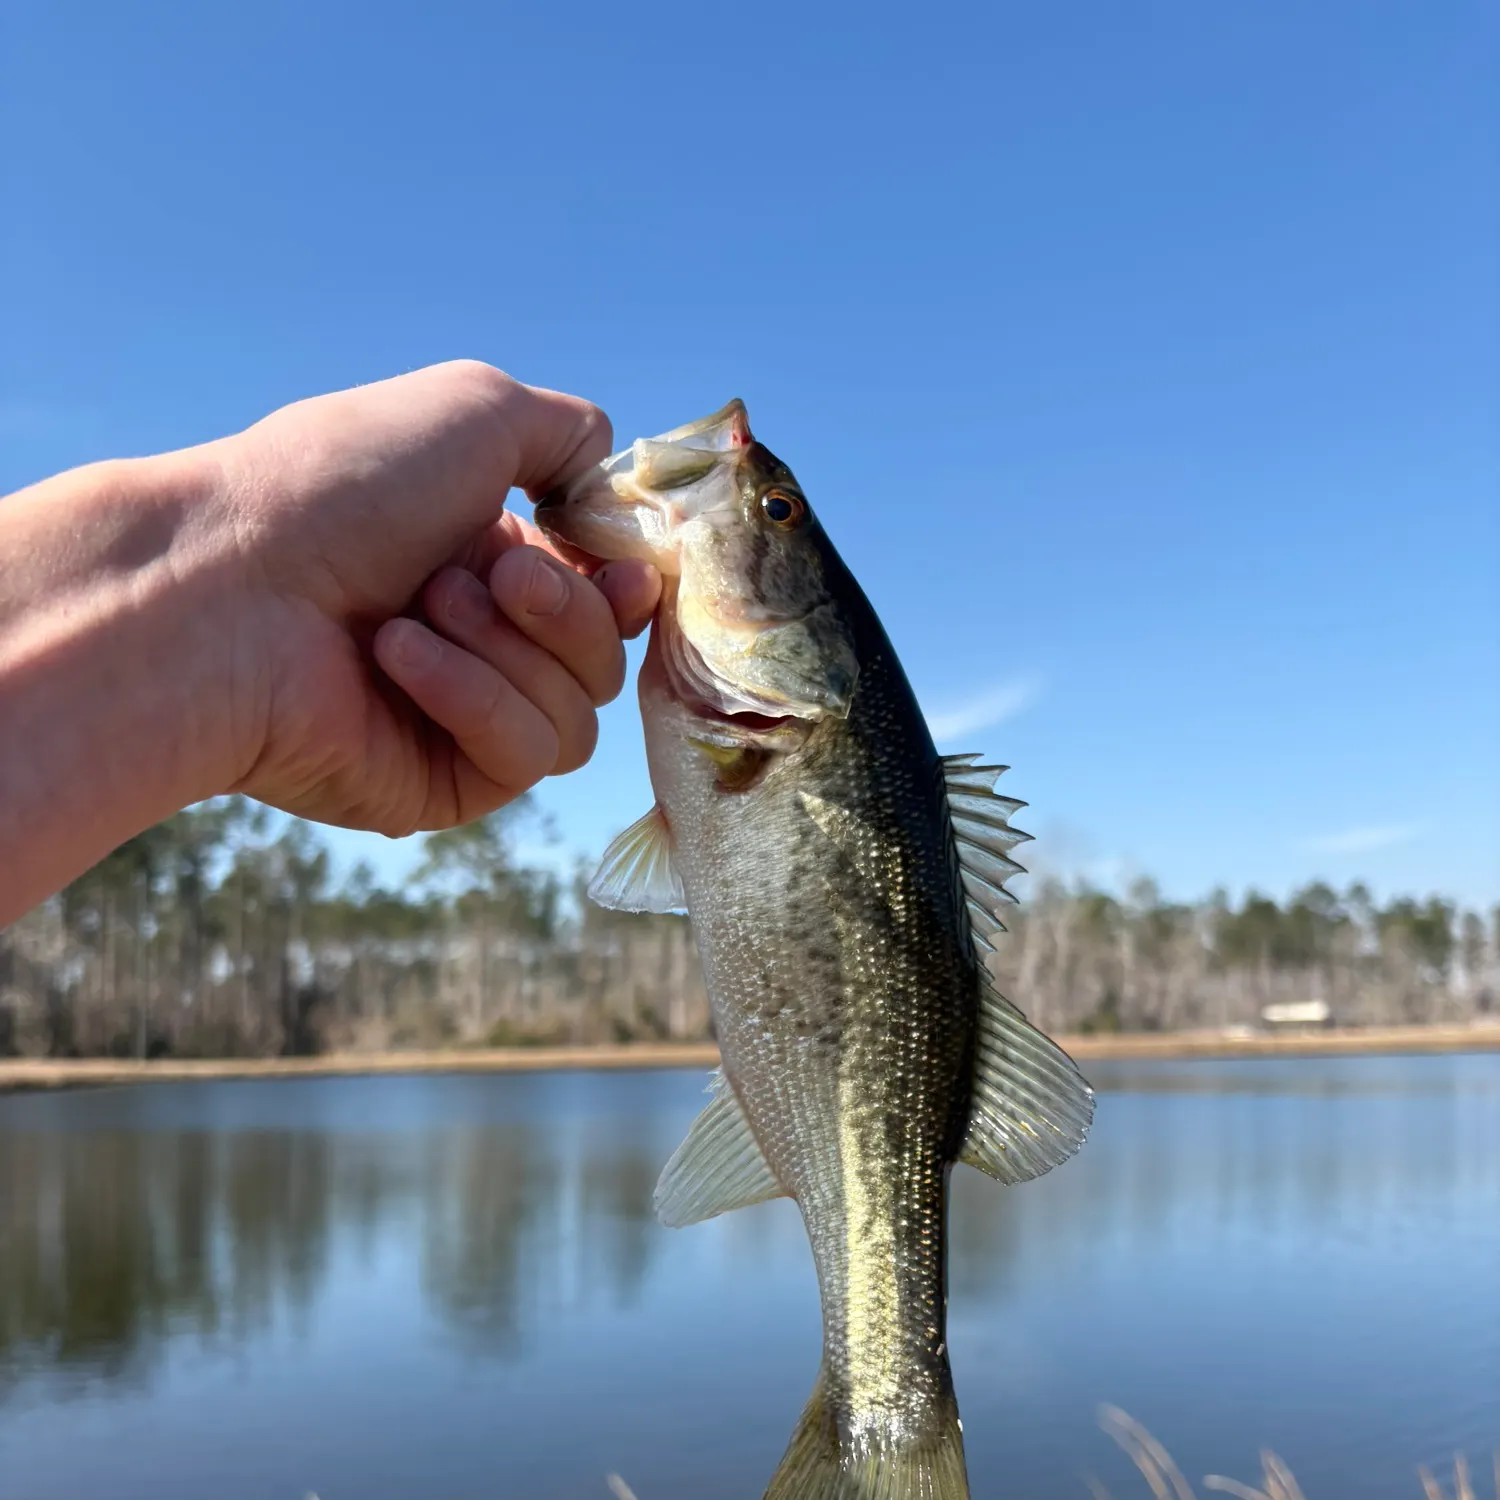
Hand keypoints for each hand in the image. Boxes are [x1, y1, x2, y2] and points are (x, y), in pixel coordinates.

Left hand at [212, 361, 659, 834]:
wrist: (233, 581)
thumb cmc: (345, 485)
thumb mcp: (477, 409)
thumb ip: (570, 435)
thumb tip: (605, 493)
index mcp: (494, 563)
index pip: (610, 605)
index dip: (626, 592)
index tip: (620, 571)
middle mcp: (483, 645)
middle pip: (605, 663)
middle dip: (561, 610)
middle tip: (485, 572)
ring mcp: (462, 721)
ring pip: (576, 718)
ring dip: (507, 650)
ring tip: (417, 609)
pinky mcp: (440, 786)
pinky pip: (522, 756)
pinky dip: (472, 697)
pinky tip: (395, 658)